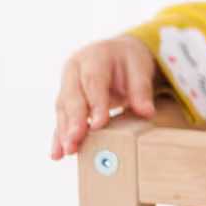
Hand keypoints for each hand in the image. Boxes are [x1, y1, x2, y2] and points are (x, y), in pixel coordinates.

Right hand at [52, 36, 157, 158]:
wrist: (118, 52)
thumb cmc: (129, 60)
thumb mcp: (140, 67)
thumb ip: (142, 89)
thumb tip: (147, 111)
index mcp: (94, 56)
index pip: (93, 80)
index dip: (95, 103)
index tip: (99, 123)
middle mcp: (75, 69)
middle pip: (73, 96)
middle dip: (73, 121)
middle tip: (75, 141)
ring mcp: (67, 84)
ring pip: (63, 109)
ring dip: (64, 131)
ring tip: (68, 151)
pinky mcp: (66, 99)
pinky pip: (61, 118)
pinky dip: (59, 135)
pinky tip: (58, 153)